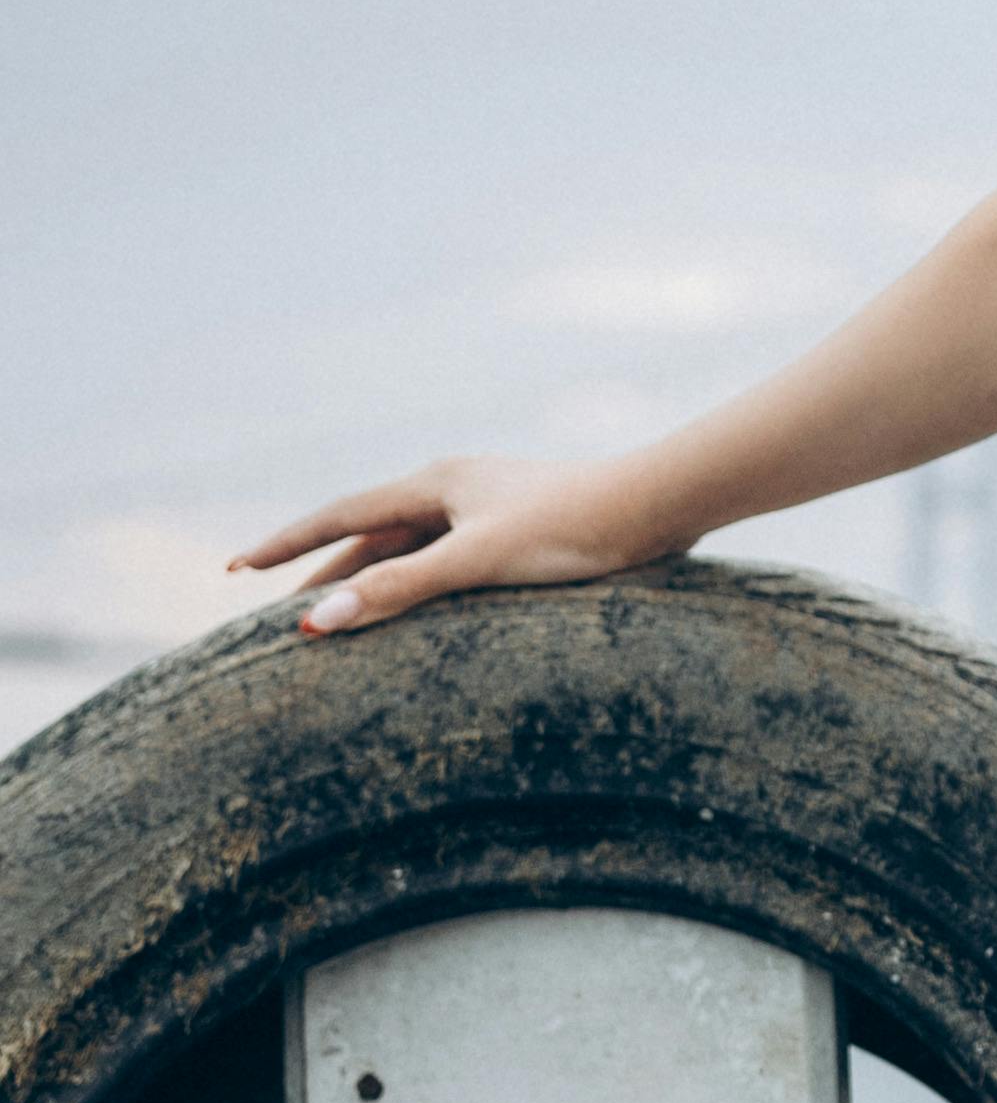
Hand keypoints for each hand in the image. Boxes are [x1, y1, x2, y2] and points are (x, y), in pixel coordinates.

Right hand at [230, 457, 682, 636]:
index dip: (286, 544)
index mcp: (436, 482)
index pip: (339, 516)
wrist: (657, 506)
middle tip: (274, 613)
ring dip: (370, 580)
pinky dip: (416, 584)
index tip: (235, 568)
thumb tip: (319, 619)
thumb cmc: (570, 528)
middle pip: (371, 534)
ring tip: (335, 620)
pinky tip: (417, 610)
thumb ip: (400, 589)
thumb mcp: (476, 561)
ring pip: (410, 547)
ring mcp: (487, 505)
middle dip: (321, 571)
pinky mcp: (518, 528)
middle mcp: (455, 487)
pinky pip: (445, 557)